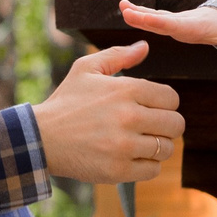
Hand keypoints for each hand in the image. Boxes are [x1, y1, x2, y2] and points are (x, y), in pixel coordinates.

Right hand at [32, 42, 185, 183]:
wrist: (40, 138)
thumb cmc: (65, 102)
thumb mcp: (86, 69)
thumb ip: (118, 55)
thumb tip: (145, 46)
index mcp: (127, 89)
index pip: (172, 99)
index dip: (165, 104)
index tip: (151, 109)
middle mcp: (130, 116)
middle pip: (175, 124)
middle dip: (166, 126)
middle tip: (150, 128)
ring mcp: (125, 146)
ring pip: (166, 148)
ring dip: (157, 147)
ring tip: (140, 143)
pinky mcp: (119, 170)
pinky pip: (153, 170)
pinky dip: (147, 166)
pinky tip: (132, 158)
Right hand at [117, 0, 216, 64]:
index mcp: (193, 26)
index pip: (173, 25)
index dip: (157, 22)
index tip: (143, 18)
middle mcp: (182, 21)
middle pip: (159, 19)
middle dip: (143, 16)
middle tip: (125, 11)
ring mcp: (176, 20)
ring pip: (155, 17)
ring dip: (138, 12)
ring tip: (121, 6)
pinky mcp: (173, 22)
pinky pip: (154, 18)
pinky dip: (140, 14)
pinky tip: (126, 10)